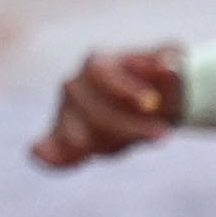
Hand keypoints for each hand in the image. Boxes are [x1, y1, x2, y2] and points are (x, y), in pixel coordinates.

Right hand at [30, 44, 183, 168]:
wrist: (156, 104)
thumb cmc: (161, 83)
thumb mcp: (173, 65)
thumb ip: (170, 60)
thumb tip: (168, 65)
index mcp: (98, 63)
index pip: (100, 72)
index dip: (124, 88)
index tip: (152, 103)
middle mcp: (75, 86)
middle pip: (91, 110)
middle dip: (129, 126)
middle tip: (164, 134)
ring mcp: (67, 114)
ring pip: (77, 135)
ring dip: (111, 144)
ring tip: (146, 141)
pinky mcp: (64, 138)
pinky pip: (49, 148)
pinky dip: (50, 154)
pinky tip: (43, 156)